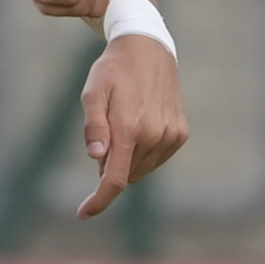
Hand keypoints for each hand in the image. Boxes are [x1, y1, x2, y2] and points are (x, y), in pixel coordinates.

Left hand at [76, 33, 186, 218]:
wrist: (149, 50)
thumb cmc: (113, 71)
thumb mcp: (93, 93)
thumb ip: (94, 126)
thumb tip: (97, 158)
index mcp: (129, 129)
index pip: (115, 180)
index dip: (99, 200)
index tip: (84, 213)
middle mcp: (154, 136)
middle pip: (126, 173)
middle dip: (111, 166)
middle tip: (105, 136)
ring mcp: (170, 136)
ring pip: (141, 168)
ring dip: (128, 159)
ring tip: (124, 124)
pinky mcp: (180, 134)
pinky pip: (156, 158)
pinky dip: (144, 152)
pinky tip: (141, 126)